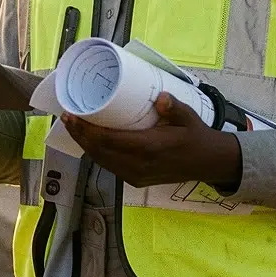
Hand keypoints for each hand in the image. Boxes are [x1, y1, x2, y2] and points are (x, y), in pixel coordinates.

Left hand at [60, 93, 242, 188]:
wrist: (208, 164)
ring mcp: (136, 175)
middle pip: (100, 151)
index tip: (73, 115)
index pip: (109, 141)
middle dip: (80, 135)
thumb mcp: (189, 118)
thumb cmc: (197, 137)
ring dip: (86, 145)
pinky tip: (91, 142)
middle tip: (67, 117)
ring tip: (74, 127)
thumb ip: (174, 107)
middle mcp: (139, 165)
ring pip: (102, 161)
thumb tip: (160, 96)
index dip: (87, 130)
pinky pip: (110, 167)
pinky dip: (97, 154)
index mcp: (150, 148)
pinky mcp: (136, 180)